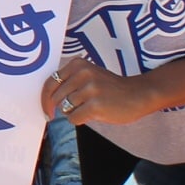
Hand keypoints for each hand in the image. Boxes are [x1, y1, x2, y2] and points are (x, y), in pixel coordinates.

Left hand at [42, 57, 165, 127]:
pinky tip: (94, 114)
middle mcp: (82, 74)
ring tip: (90, 108)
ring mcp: (89, 89)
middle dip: (61, 108)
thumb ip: (69, 81)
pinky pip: (74, 118)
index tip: (46, 110)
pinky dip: (80, 120)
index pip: (50, 82)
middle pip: (56, 98)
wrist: (139, 94)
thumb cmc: (111, 88)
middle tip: (76, 110)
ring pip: (65, 109)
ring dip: (75, 113)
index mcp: (78, 64)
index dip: (45, 98)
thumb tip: (46, 98)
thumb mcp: (89, 75)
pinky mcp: (95, 105)